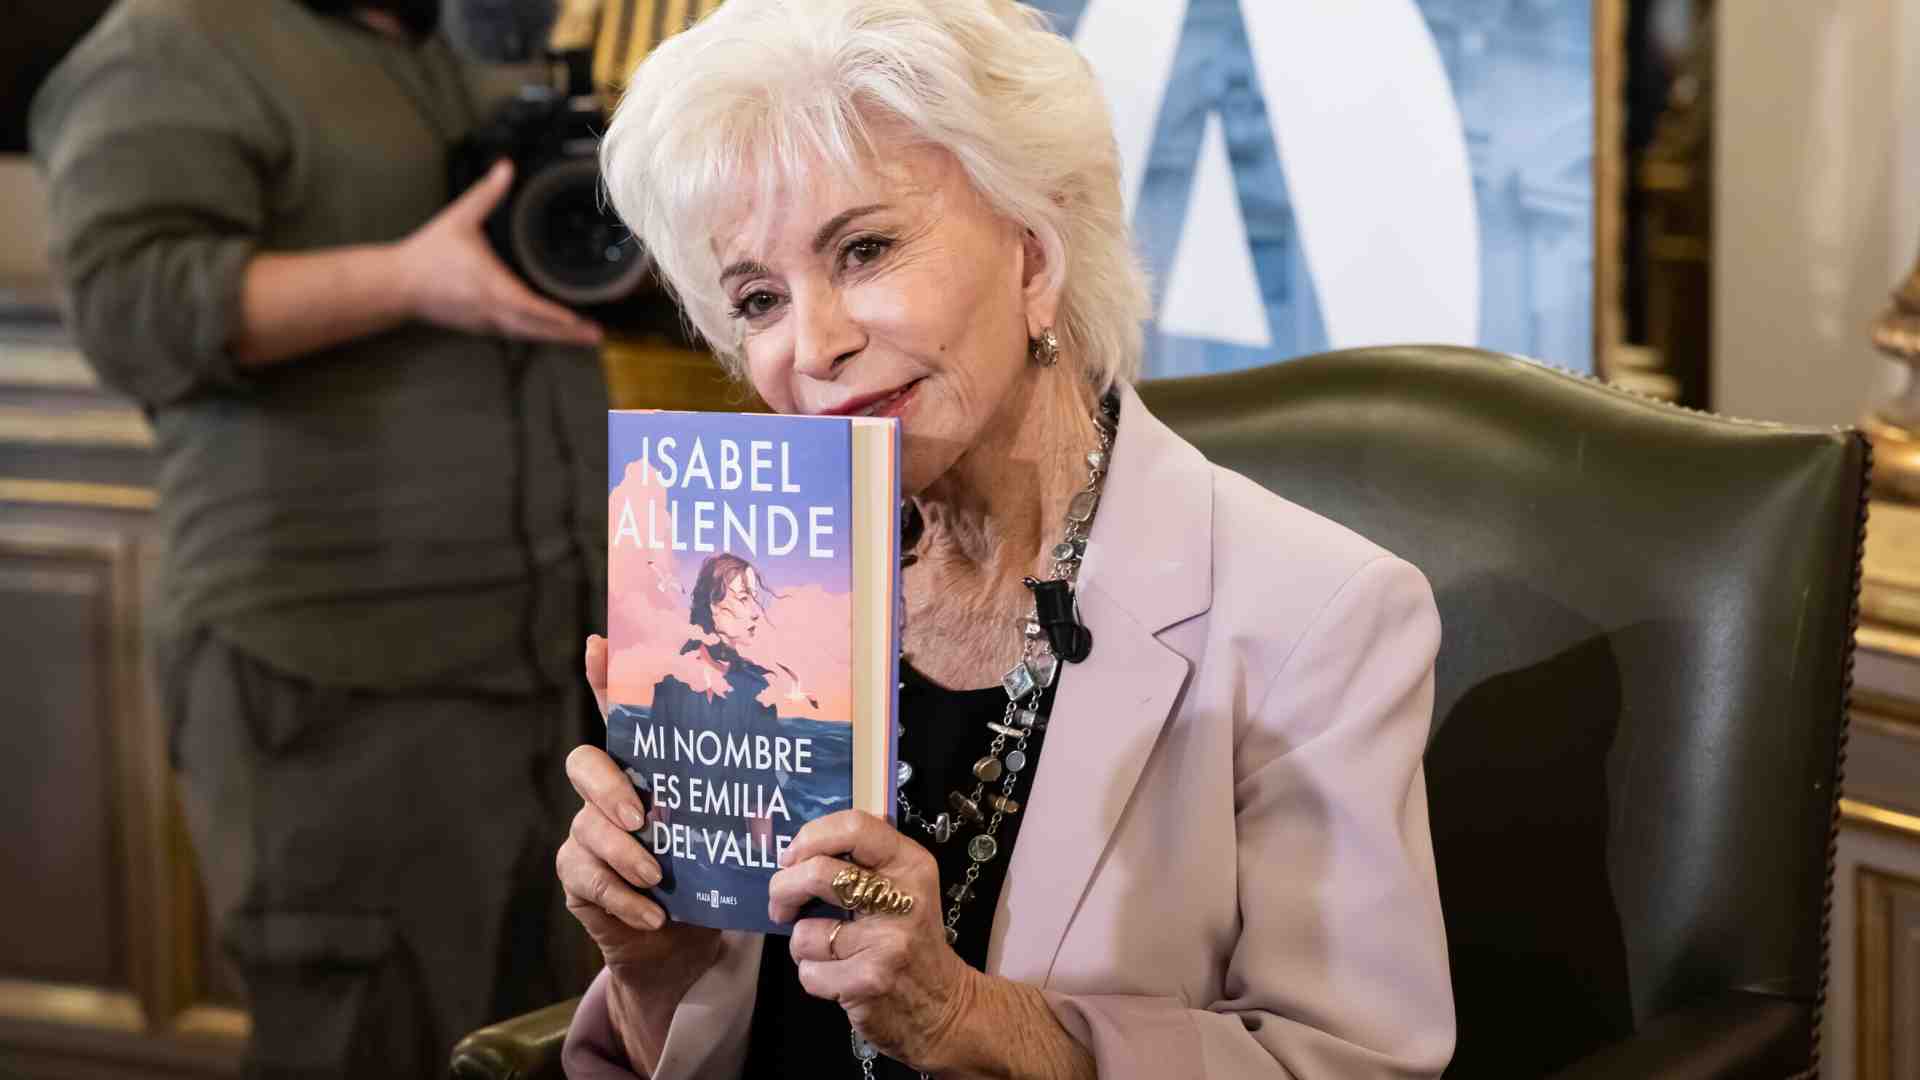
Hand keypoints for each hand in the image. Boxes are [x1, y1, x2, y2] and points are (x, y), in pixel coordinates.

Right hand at [392, 160, 603, 345]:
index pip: (527, 306)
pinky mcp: (481, 327)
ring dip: (555, 338)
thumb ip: (486, 194)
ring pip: (526, 334)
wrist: (398, 284)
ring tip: (584, 337)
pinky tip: (554, 334)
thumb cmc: (429, 253)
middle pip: (535, 328)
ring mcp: (485, 322)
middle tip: (596, 335)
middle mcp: (490, 309)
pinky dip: (536, 334)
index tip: (575, 319)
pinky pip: (514, 334)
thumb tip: (506, 167)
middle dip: (566, 333)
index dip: (552, 315)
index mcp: (489, 285)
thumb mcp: (459, 218)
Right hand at [560, 638, 718, 975]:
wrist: (682, 947)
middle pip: (583, 764)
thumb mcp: (732, 833)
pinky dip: (622, 896)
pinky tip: (652, 913)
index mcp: (647, 769)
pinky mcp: (578, 877)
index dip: (603, 680)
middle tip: (641, 815)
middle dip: (608, 786)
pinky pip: (586, 876)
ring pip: (586, 826)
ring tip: (657, 876)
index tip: (598, 645)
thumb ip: (744, 800)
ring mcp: (588, 833)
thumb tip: (805, 764)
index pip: (619, 715)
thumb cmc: (712, 877)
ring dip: (625, 853)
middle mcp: (608, 792)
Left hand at [771, 810, 978, 1071]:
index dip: (811, 837)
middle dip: (783, 889)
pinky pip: (809, 972)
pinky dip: (813, 977)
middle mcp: (902, 899)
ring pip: (805, 932)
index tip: (792, 859)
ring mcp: (887, 942)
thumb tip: (796, 852)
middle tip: (782, 905)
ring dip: (803, 945)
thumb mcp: (904, 887)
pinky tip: (839, 978)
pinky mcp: (869, 981)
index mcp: (911, 865)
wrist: (944, 1006)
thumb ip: (864, 862)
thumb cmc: (910, 940)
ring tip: (829, 951)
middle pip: (818, 873)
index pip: (855, 826)